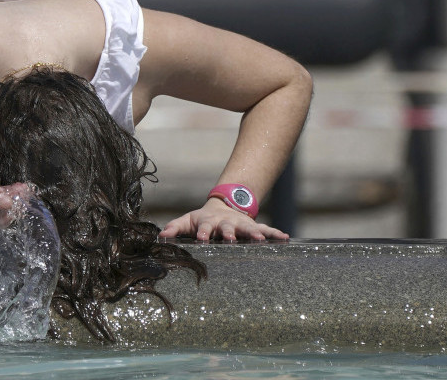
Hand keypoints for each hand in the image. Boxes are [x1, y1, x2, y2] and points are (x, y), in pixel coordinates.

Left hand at [158, 198, 288, 241]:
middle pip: (228, 228)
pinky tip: (286, 238)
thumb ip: (174, 228)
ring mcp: (241, 224)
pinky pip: (267, 229)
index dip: (204, 233)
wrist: (222, 207)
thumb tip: (160, 237)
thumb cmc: (201, 220)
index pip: (205, 227)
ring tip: (262, 240)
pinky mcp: (253, 226)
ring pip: (249, 228)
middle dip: (230, 233)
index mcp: (208, 222)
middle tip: (232, 240)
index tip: (203, 239)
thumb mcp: (187, 222)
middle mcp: (226, 223)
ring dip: (255, 233)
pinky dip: (275, 233)